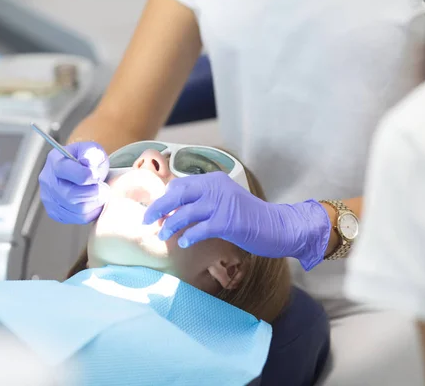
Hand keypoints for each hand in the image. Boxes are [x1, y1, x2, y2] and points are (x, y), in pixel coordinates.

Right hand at [39, 141, 109, 224]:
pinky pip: (77, 218)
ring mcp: (49, 198)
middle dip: (93, 193)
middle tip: (104, 188)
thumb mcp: (92, 149)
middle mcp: (47, 180)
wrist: (81, 171)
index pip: (67, 171)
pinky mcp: (55, 212)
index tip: (97, 176)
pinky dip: (91, 212)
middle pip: (70, 195)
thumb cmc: (87, 159)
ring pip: (76, 210)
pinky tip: (94, 202)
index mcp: (55, 160)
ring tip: (100, 194)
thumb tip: (88, 164)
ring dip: (95, 203)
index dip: (87, 176)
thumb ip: (91, 154)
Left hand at [143, 172, 330, 269]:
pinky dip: (189, 236)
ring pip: (184, 213)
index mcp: (214, 181)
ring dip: (170, 226)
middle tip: (147, 221)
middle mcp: (216, 188)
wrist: (277, 226)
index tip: (154, 210)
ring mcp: (222, 204)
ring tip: (163, 235)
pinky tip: (184, 243)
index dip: (164, 197)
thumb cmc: (249, 218)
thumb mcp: (224, 201)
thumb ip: (203, 201)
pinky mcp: (228, 221)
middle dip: (158, 208)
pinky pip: (199, 229)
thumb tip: (174, 211)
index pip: (180, 184)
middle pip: (177, 194)